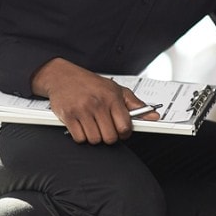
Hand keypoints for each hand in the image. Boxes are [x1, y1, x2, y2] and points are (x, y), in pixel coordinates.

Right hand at [30, 58, 155, 143]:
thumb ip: (136, 104)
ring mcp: (82, 111)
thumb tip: (153, 116)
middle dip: (109, 136)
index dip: (125, 133)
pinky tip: (82, 126)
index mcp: (112, 98)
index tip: (122, 131)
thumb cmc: (91, 84)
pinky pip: (79, 139)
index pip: (125, 127)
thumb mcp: (116, 89)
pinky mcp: (68, 116)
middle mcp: (97, 104)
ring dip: (95, 137)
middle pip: (110, 137)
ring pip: (95, 140)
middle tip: (106, 128)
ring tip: (93, 125)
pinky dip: (81, 136)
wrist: (63, 76)